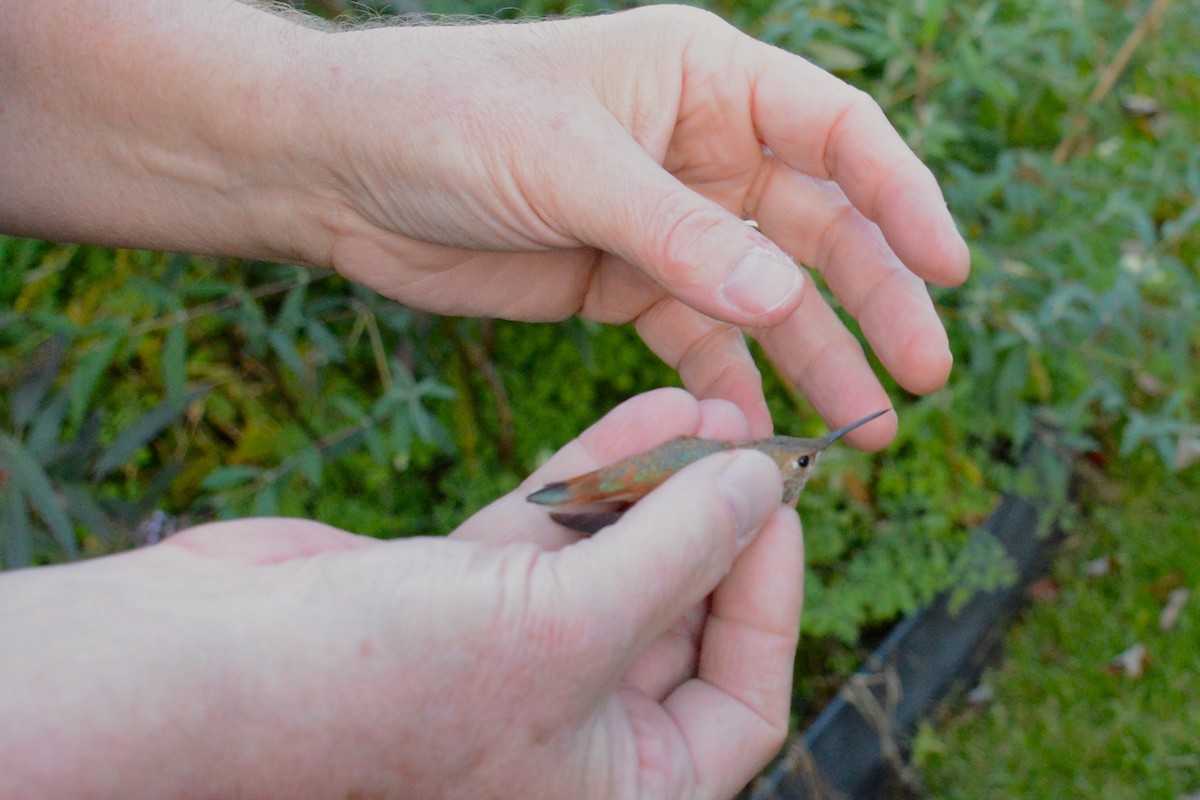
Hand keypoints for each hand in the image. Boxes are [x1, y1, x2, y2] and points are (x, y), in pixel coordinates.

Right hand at [0, 389, 802, 799]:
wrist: (209, 664)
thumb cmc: (386, 688)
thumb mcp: (571, 630)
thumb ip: (678, 554)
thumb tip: (756, 484)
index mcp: (618, 791)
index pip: (742, 696)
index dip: (772, 594)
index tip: (778, 500)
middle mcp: (575, 736)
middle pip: (684, 616)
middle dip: (717, 522)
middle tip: (749, 436)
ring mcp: (518, 658)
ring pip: (621, 562)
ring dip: (664, 485)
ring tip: (709, 404)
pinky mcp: (467, 595)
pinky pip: (557, 532)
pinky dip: (596, 475)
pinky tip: (647, 414)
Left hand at [2, 2, 965, 444]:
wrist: (343, 172)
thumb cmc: (449, 122)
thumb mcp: (569, 165)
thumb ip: (677, 235)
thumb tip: (786, 296)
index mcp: (705, 80)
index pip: (836, 133)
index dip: (901, 198)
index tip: (949, 270)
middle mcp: (701, 149)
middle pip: (816, 229)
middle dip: (872, 303)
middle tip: (922, 379)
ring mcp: (666, 225)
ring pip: (766, 298)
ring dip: (815, 360)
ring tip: (866, 434)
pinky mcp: (623, 286)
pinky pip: (699, 340)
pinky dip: (729, 383)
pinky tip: (756, 432)